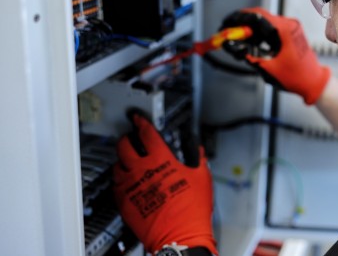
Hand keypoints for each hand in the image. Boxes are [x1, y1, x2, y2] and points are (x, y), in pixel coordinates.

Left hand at [113, 114, 217, 254]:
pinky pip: (115, 186)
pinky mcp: (125, 203)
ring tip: (128, 160)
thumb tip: (197, 149)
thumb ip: (197, 158)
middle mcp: (142, 170)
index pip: (146, 134)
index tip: (138, 120)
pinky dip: (120, 180)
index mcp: (161, 160)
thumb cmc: (191, 209)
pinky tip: (127, 181)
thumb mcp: (202, 177)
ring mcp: (131, 187)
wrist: (180, 236)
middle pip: (124, 146)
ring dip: (121, 160)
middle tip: (130, 138)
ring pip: (116, 166)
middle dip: (126, 138)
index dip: (141, 123)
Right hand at [221, 7, 330, 104]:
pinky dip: (257, 34)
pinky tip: (247, 42)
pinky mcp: (288, 34)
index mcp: (285, 29)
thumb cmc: (296, 77)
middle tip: (226, 31)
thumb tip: (231, 47)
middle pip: (259, 17)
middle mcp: (288, 25)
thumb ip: (248, 56)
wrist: (313, 82)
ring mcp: (290, 28)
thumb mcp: (268, 68)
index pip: (257, 15)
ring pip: (263, 23)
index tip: (226, 23)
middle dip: (241, 23)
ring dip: (248, 29)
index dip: (238, 18)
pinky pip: (269, 29)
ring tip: (234, 38)